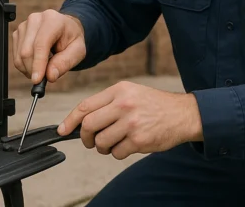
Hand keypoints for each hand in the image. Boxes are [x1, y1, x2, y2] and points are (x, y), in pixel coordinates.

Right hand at [12, 9, 85, 83]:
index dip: (38, 64)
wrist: (65, 29)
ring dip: (29, 69)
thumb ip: (65, 62)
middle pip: (26, 51)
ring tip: (44, 67)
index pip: (40, 44)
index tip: (37, 80)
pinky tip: (36, 62)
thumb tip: (50, 76)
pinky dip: (24, 65)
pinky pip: (15, 56)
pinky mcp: (17, 33)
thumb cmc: (71, 39)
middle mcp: (35, 19)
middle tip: (44, 78)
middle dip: (34, 70)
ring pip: (19, 55)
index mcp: (52, 20)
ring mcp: (24, 25)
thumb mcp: (78, 51)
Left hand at [57, 81, 202, 159]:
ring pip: (101, 142)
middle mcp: (124, 105)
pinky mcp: (139, 140)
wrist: (182, 114)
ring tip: (113, 143)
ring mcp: (131, 123)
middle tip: (91, 141)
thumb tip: (81, 120)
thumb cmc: (153, 104)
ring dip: (103, 147)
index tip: (62, 129)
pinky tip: (128, 145)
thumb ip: (108, 103)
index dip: (70, 120)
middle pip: (89, 125)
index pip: (86, 106)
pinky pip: (116, 153)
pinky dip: (118, 153)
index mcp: (119, 90)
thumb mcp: (130, 93)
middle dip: (86, 137)